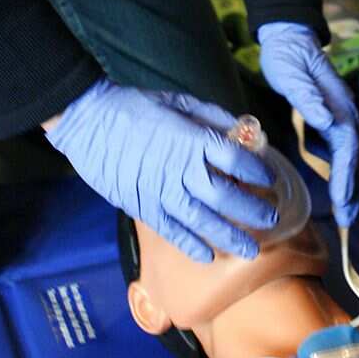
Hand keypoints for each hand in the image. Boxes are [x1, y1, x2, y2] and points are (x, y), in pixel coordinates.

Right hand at [45, 79, 276, 261]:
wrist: (88, 119)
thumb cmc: (136, 107)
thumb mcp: (180, 102)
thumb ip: (213, 118)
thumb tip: (243, 132)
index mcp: (193, 140)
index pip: (236, 160)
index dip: (257, 171)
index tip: (269, 179)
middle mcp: (181, 169)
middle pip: (226, 196)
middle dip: (252, 212)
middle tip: (270, 221)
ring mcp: (161, 191)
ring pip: (202, 221)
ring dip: (229, 237)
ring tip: (250, 251)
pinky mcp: (142, 205)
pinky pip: (171, 231)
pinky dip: (190, 245)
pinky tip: (208, 255)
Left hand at [257, 22, 358, 227]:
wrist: (289, 38)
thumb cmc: (288, 56)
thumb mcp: (292, 73)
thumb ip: (307, 97)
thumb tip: (327, 121)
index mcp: (339, 106)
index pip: (347, 147)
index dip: (345, 175)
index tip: (341, 199)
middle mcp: (346, 114)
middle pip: (354, 158)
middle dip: (352, 190)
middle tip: (347, 220)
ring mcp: (340, 119)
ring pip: (350, 159)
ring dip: (348, 186)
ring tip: (345, 214)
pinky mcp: (331, 123)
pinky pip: (339, 153)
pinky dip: (339, 173)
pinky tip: (335, 190)